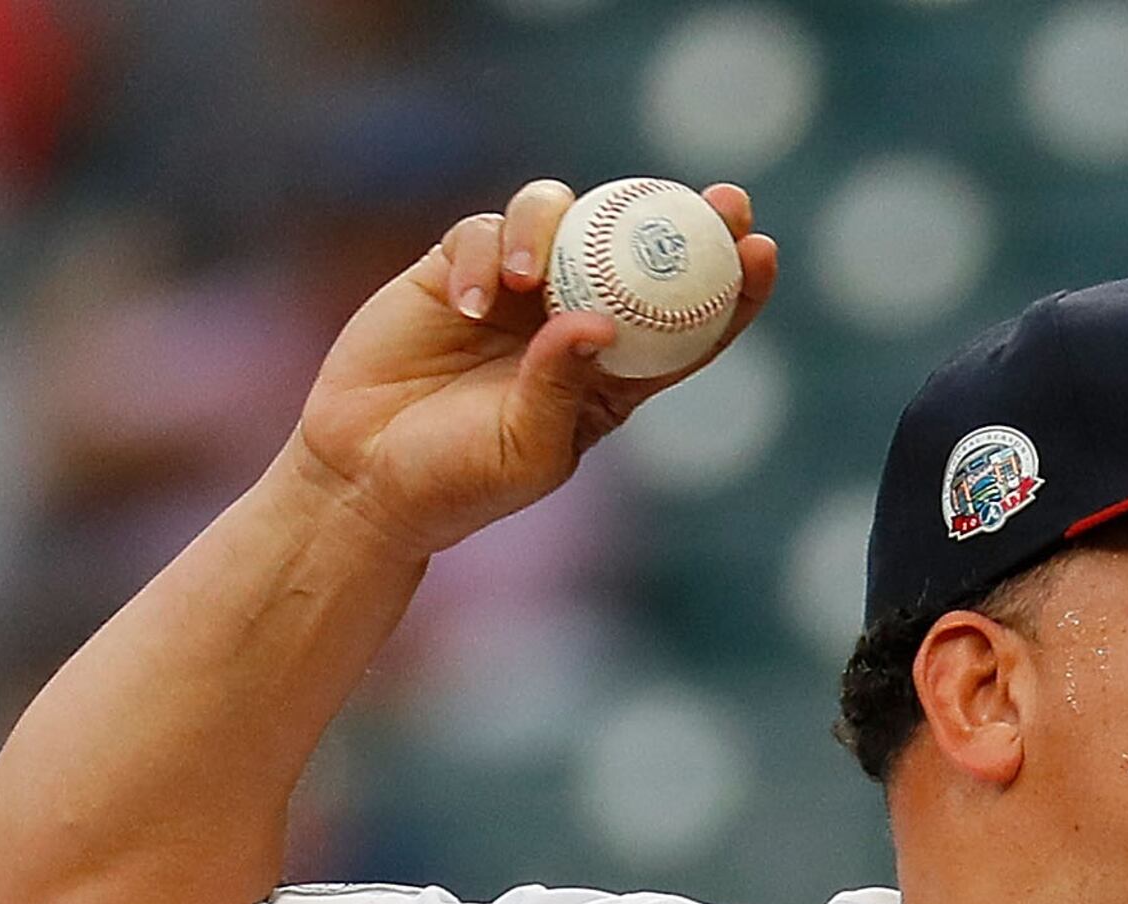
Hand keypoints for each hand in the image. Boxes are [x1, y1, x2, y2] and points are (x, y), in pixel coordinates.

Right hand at [288, 178, 779, 557]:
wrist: (366, 475)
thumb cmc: (460, 481)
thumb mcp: (528, 449)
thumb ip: (561, 386)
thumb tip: (594, 323)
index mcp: (615, 374)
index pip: (692, 322)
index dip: (734, 284)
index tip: (761, 249)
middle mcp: (574, 319)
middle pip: (640, 247)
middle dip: (686, 214)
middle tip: (723, 198)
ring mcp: (515, 289)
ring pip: (559, 215)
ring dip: (553, 227)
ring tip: (524, 277)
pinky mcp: (455, 269)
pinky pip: (480, 230)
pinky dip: (482, 253)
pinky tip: (467, 302)